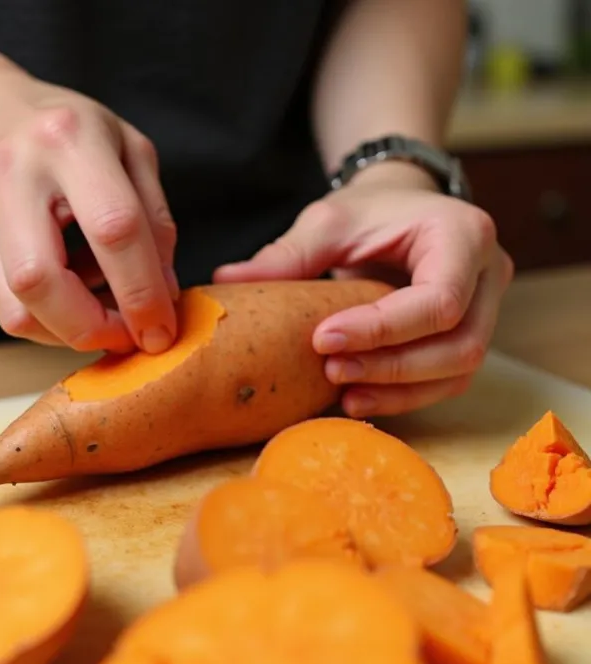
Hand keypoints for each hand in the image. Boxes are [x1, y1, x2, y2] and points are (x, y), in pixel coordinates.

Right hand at [0, 68, 178, 353]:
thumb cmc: (71, 135)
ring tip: (100, 315)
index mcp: (68, 139)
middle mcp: (12, 173)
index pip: (112, 230)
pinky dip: (49, 324)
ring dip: (69, 333)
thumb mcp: (130, 150)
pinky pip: (8, 312)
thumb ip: (154, 221)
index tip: (162, 330)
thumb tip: (163, 295)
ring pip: (16, 310)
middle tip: (127, 337)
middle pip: (41, 280)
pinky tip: (71, 299)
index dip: (143, 292)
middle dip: (94, 327)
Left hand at [213, 161, 513, 416]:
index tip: (323, 338)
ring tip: (341, 393)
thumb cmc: (368, 213)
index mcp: (462, 234)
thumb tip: (227, 280)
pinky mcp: (469, 335)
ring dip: (398, 390)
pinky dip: (404, 396)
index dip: (383, 329)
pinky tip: (357, 398)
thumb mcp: (329, 223)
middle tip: (330, 370)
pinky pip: (448, 380)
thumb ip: (287, 254)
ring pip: (458, 370)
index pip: (438, 299)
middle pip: (459, 344)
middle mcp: (487, 273)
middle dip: (392, 366)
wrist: (401, 215)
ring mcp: (486, 309)